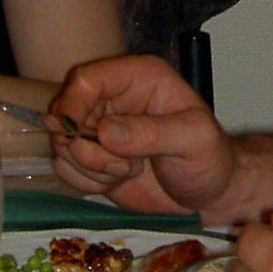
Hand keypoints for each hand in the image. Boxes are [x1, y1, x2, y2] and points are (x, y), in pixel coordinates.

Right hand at [48, 53, 237, 214]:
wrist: (208, 194)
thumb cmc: (210, 158)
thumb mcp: (194, 140)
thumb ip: (153, 133)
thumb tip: (106, 132)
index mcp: (139, 77)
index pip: (87, 79)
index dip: (73, 106)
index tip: (77, 137)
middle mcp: (114, 98)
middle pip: (66, 113)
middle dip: (86, 148)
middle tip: (123, 166)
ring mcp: (99, 128)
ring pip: (63, 144)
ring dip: (90, 168)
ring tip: (129, 171)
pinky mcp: (92, 157)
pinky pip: (65, 167)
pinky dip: (86, 182)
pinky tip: (116, 181)